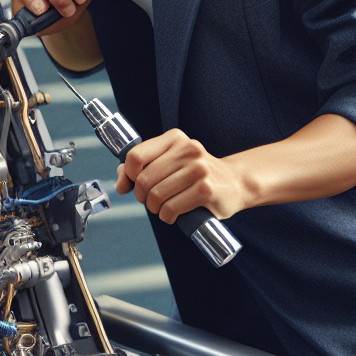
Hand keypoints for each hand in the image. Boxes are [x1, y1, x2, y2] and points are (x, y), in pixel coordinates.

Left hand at [116, 128, 244, 222]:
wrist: (235, 183)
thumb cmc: (195, 174)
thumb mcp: (171, 162)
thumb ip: (143, 167)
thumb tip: (120, 182)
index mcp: (174, 138)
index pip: (136, 156)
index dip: (127, 175)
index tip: (130, 185)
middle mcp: (187, 149)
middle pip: (144, 179)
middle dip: (141, 196)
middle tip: (149, 201)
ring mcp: (198, 168)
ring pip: (156, 195)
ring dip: (154, 208)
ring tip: (161, 209)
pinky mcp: (206, 189)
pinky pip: (171, 208)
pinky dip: (166, 216)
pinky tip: (172, 215)